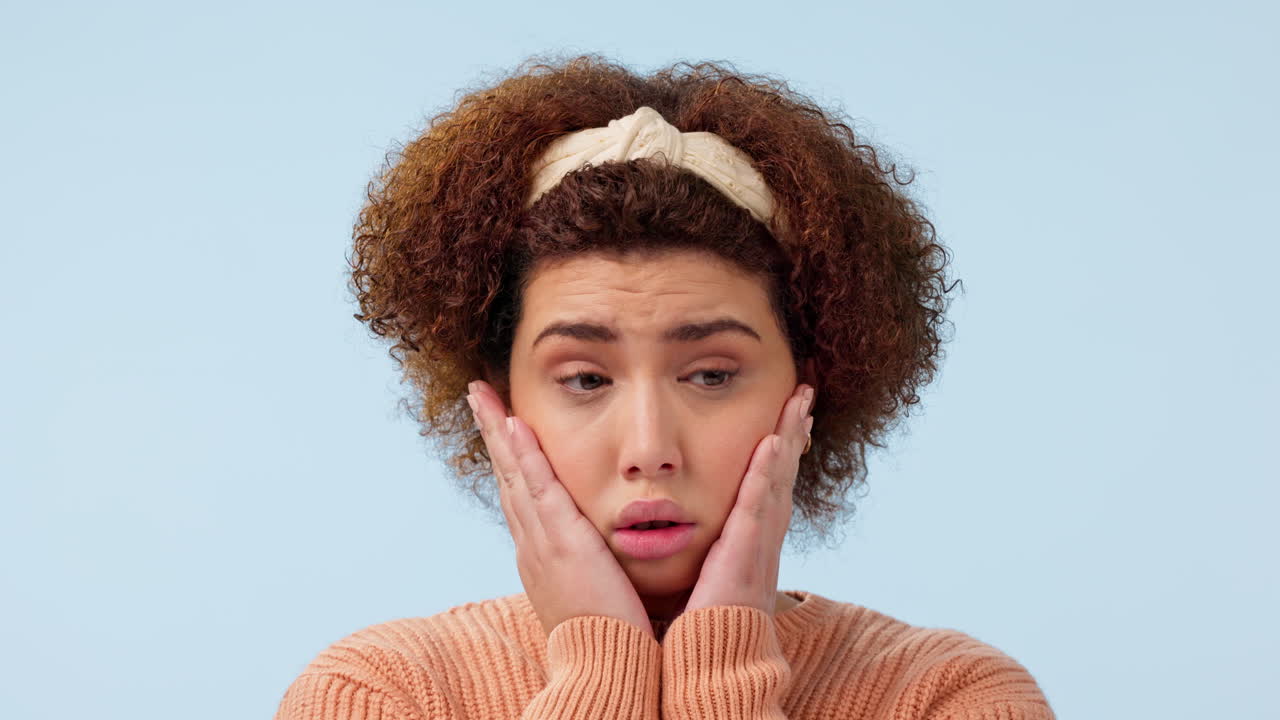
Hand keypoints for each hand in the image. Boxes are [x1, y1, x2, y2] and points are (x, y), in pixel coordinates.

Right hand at [467, 380, 653, 637]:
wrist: (605, 670)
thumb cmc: (609, 637)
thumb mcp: (594, 593)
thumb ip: (592, 568)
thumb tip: (598, 558)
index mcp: (543, 556)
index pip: (523, 494)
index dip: (511, 458)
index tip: (503, 424)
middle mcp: (533, 545)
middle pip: (508, 477)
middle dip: (493, 434)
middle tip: (478, 395)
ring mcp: (541, 542)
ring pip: (514, 475)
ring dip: (498, 431)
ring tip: (483, 395)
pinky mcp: (559, 543)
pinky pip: (537, 489)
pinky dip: (524, 455)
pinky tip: (514, 425)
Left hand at [684, 383, 813, 615]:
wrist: (712, 665)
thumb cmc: (705, 627)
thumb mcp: (711, 578)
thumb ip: (710, 552)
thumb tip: (694, 531)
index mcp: (752, 543)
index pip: (769, 485)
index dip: (780, 449)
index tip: (787, 416)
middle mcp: (763, 539)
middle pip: (783, 473)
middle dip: (794, 431)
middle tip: (803, 394)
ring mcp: (758, 545)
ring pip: (777, 479)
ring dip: (788, 438)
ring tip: (797, 402)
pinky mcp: (744, 554)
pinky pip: (757, 505)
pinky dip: (765, 472)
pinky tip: (770, 443)